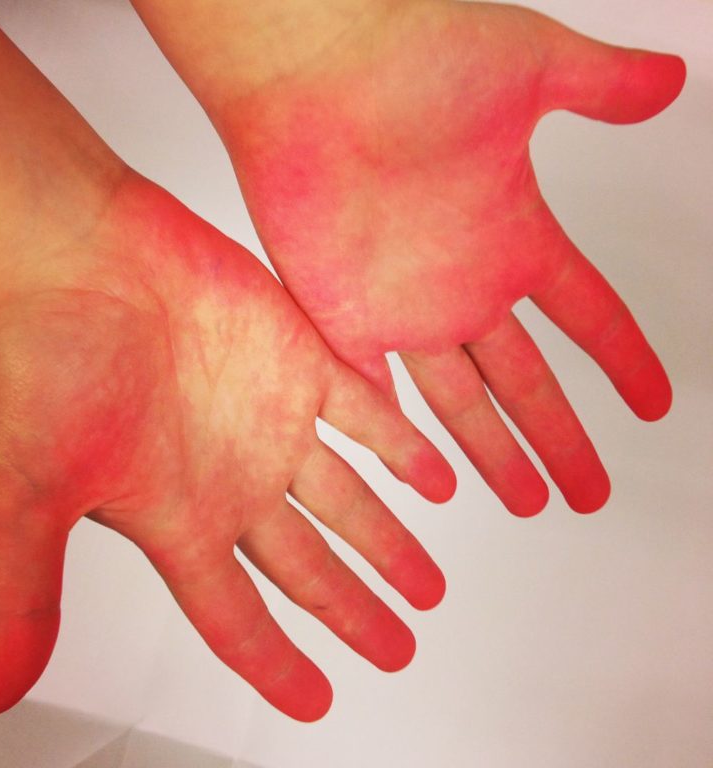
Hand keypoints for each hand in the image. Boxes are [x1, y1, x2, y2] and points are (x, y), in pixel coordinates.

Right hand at [0, 175, 454, 720]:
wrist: (79, 257)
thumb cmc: (43, 365)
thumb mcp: (21, 499)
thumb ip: (24, 596)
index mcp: (177, 518)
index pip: (236, 616)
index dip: (276, 663)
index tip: (316, 698)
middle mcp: (232, 476)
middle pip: (309, 566)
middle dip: (355, 608)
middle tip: (397, 644)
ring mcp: (272, 421)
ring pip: (349, 498)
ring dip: (391, 539)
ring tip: (428, 583)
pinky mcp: (300, 361)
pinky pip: (369, 415)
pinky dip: (405, 448)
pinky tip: (437, 476)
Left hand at [199, 2, 684, 515]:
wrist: (311, 74)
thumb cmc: (410, 60)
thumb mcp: (530, 67)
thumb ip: (600, 86)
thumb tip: (671, 78)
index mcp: (512, 235)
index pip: (587, 314)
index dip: (622, 359)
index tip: (651, 401)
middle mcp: (462, 283)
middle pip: (526, 383)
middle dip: (560, 439)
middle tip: (586, 490)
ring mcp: (405, 308)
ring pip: (459, 404)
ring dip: (491, 453)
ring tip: (525, 499)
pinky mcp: (344, 320)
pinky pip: (373, 395)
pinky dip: (396, 436)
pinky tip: (422, 475)